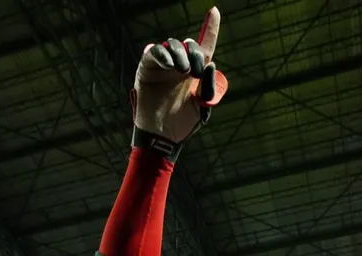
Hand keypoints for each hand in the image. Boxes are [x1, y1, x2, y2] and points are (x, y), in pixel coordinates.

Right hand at [133, 7, 226, 145]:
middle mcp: (179, 66)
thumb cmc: (183, 124)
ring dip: (180, 54)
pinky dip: (162, 54)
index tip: (214, 11)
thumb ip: (208, 87)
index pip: (205, 47)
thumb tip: (210, 64)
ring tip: (182, 70)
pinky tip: (170, 65)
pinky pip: (153, 51)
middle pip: (189, 44)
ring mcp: (163, 67)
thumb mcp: (203, 107)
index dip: (210, 29)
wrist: (163, 137)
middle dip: (195, 53)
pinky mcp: (147, 69)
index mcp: (195, 73)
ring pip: (173, 45)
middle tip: (195, 72)